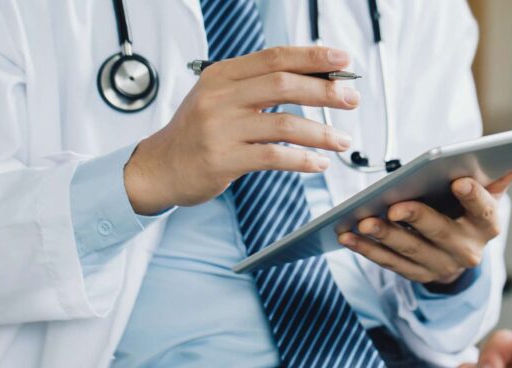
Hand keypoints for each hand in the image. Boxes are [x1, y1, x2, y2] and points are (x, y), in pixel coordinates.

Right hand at [125, 46, 358, 214]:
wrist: (160, 167)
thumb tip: (314, 79)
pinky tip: (319, 163)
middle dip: (325, 90)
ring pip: (284, 123)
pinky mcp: (223, 159)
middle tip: (351, 98)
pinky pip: (274, 156)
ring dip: (321, 133)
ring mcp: (220, 129)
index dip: (312, 56)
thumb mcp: (220, 98)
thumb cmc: (198, 133)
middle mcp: (220, 97)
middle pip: (284, 85)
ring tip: (342, 141)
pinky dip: (303, 160)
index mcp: (222, 75)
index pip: (274, 57)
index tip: (343, 59)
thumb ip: (258, 87)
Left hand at [337, 160, 511, 284]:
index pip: (483, 211)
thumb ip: (502, 175)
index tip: (459, 180)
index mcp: (487, 226)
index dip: (472, 196)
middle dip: (416, 218)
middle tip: (395, 206)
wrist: (461, 254)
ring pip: (410, 251)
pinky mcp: (416, 275)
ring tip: (363, 220)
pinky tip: (348, 235)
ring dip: (384, 236)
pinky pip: (389, 263)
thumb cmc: (470, 214)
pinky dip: (367, 250)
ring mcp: (440, 266)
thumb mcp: (489, 195)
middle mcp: (466, 250)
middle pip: (440, 233)